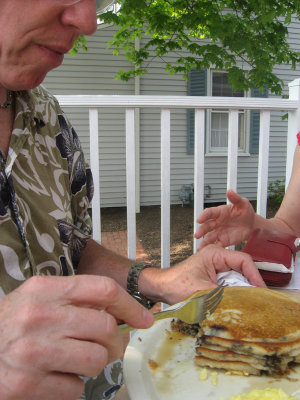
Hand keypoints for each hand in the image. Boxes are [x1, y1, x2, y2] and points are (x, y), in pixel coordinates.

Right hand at [0, 275, 152, 399]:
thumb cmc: (14, 321)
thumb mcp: (40, 297)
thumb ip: (76, 299)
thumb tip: (119, 314)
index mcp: (46, 289)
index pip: (103, 290)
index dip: (130, 305)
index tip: (143, 318)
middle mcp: (40, 316)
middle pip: (105, 328)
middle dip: (115, 341)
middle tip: (110, 345)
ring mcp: (32, 351)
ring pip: (96, 360)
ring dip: (94, 364)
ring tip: (77, 361)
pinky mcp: (26, 384)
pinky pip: (75, 389)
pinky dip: (72, 386)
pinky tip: (55, 376)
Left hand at [153, 244, 265, 304]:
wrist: (161, 288)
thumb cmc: (175, 283)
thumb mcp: (203, 292)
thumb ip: (225, 296)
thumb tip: (245, 303)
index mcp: (215, 254)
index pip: (244, 261)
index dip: (256, 276)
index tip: (262, 291)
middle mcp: (218, 258)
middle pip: (243, 270)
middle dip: (251, 285)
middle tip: (260, 301)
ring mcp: (216, 268)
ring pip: (238, 278)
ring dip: (243, 291)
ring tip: (251, 304)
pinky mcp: (214, 278)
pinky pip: (231, 285)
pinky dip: (235, 294)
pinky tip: (238, 304)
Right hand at [195, 189, 254, 249]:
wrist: (252, 224)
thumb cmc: (246, 211)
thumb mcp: (243, 203)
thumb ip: (235, 198)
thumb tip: (229, 190)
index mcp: (219, 212)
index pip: (209, 213)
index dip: (204, 216)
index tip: (199, 220)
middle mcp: (216, 222)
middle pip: (206, 226)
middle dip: (201, 231)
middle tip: (197, 235)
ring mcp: (219, 232)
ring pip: (209, 237)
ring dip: (204, 242)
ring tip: (200, 248)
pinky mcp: (224, 240)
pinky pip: (216, 245)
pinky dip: (212, 249)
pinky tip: (208, 253)